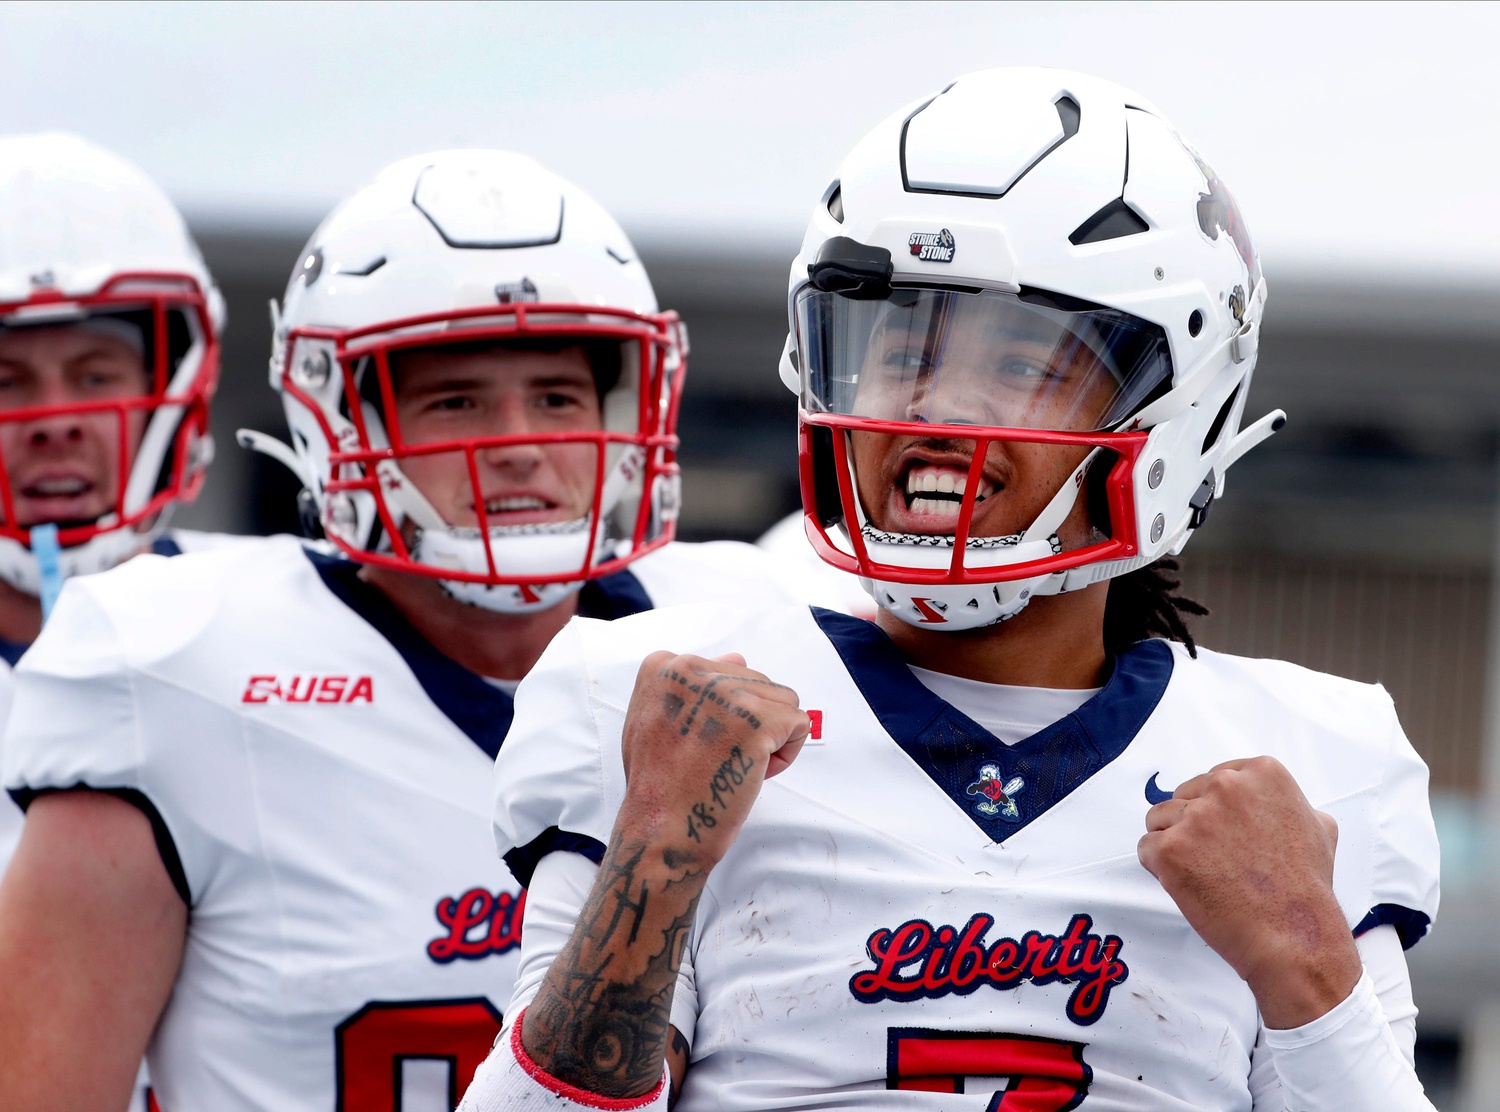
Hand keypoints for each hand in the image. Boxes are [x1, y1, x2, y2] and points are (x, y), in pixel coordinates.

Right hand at [616, 650, 809, 867]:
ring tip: (734, 765)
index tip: (699, 743)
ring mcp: (725, 692)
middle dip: (751, 724)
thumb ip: (690, 687)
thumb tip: (737, 657)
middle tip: (717, 760)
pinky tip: (754, 773)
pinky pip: (800, 724)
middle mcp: (692, 669)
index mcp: (665, 666)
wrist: (661, 829)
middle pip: (757, 684)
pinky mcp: (756, 719)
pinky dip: (786, 754)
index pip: (726, 671)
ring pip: (783, 701)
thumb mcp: (655, 721)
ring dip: (771, 738)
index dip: (723, 713)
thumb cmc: (659, 785)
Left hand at [1137, 756, 1360, 1028]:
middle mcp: (1227, 786)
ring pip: (1159, 819)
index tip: (1232, 838)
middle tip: (1222, 862)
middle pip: (1184, 796)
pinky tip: (1192, 885)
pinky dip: (1161, 870)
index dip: (1218, 813)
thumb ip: (1291, 804)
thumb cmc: (1305, 889)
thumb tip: (1276, 801)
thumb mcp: (1319, 829)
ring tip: (1209, 875)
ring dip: (1176, 847)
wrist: (1294, 936)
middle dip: (1194, 828)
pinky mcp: (1171, 848)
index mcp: (1262, 773)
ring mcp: (1197, 816)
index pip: (1214, 779)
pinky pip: (1146, 848)